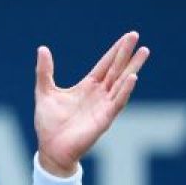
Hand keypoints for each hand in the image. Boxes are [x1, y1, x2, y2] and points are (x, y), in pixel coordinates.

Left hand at [34, 32, 149, 175]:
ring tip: (143, 51)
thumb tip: (42, 49)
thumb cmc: (49, 124)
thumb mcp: (44, 93)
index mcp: (87, 87)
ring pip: (121, 82)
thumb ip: (44, 72)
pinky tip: (132, 77)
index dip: (115, 50)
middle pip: (116, 69)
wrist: (50, 149)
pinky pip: (118, 102)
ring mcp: (103, 106)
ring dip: (132, 67)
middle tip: (135, 35)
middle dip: (126, 53)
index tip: (128, 36)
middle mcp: (99, 94)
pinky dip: (125, 90)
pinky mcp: (104, 119)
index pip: (105, 64)